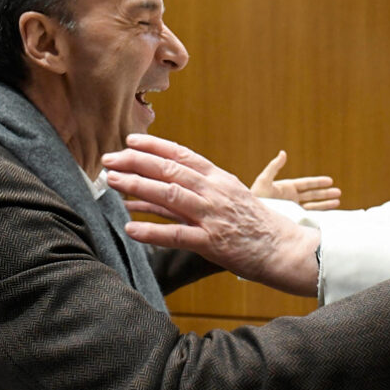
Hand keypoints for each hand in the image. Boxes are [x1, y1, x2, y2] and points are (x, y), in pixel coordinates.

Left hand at [102, 135, 320, 295]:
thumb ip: (190, 193)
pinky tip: (130, 227)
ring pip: (170, 195)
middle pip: (170, 170)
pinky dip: (151, 231)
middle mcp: (214, 192)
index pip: (182, 155)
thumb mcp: (227, 197)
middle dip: (136, 163)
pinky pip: (176, 235)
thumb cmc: (251, 223)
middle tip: (109, 160)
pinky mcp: (212, 242)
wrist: (280, 247)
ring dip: (137, 187)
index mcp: (218, 178)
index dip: (154, 146)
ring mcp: (212, 216)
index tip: (130, 141)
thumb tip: (147, 191)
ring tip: (113, 182)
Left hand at [250, 150, 341, 209]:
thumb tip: (283, 153)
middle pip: (312, 195)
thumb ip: (274, 167)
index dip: (318, 182)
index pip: (306, 184)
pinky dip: (318, 216)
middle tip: (338, 192)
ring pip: (313, 206)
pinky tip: (327, 216)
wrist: (252, 218)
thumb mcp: (263, 181)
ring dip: (325, 204)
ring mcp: (292, 210)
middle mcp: (291, 199)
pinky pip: (308, 217)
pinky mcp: (292, 220)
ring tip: (338, 201)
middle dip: (325, 193)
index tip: (330, 181)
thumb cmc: (255, 198)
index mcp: (287, 188)